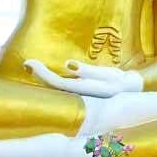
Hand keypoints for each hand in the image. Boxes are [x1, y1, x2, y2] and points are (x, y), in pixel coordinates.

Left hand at [23, 59, 142, 97]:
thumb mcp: (106, 75)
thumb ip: (86, 70)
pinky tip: (43, 72)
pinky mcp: (79, 89)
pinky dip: (49, 77)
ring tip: (30, 66)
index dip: (40, 73)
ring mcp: (77, 92)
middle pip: (50, 85)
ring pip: (53, 86)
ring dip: (41, 76)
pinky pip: (59, 84)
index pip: (55, 82)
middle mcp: (76, 94)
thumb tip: (67, 64)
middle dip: (37, 74)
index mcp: (81, 91)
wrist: (129, 91)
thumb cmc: (119, 82)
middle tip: (26, 62)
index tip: (29, 62)